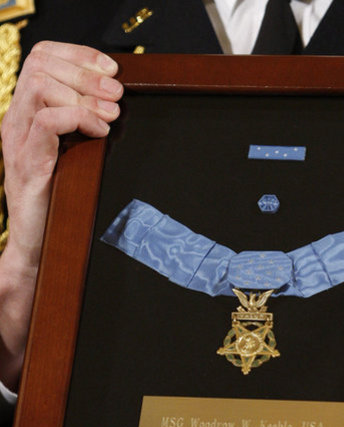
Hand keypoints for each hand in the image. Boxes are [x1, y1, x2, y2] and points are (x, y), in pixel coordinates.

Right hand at [0, 41, 122, 388]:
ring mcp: (18, 141)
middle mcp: (16, 121)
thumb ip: (85, 127)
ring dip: (84, 92)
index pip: (41, 58)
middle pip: (39, 64)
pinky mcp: (28, 164)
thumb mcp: (73, 157)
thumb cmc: (59, 203)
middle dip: (85, 70)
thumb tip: (118, 104)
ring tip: (112, 112)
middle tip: (118, 91)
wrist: (38, 246)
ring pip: (39, 86)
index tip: (112, 67)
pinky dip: (78, 118)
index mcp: (26, 115)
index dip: (78, 54)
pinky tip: (101, 131)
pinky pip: (47, 122)